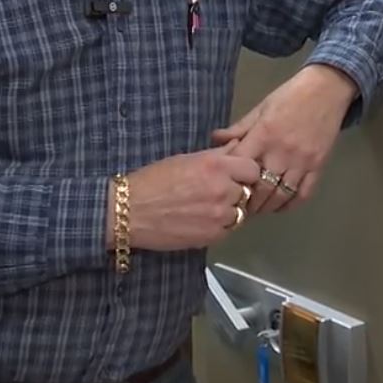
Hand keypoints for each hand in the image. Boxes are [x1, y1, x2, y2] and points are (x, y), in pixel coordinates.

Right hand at [125, 145, 261, 250]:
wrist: (129, 212)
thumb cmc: (153, 181)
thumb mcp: (186, 159)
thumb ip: (216, 155)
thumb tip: (237, 146)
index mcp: (216, 166)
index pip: (253, 169)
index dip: (246, 172)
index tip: (238, 175)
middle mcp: (222, 190)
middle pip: (248, 191)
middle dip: (238, 191)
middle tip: (220, 192)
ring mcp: (219, 215)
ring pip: (240, 212)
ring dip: (230, 210)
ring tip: (209, 207)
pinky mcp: (212, 236)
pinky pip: (228, 229)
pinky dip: (221, 225)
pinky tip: (203, 220)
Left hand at [213, 64, 357, 213]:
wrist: (326, 90)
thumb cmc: (289, 97)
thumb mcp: (260, 108)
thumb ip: (239, 128)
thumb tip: (214, 140)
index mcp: (263, 135)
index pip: (241, 166)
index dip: (231, 179)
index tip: (226, 186)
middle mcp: (281, 152)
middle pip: (261, 188)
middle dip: (249, 202)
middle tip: (241, 206)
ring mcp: (301, 162)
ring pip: (281, 195)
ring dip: (267, 206)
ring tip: (258, 208)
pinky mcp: (318, 166)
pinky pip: (303, 194)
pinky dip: (291, 205)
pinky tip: (281, 205)